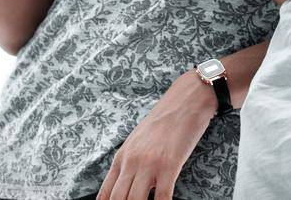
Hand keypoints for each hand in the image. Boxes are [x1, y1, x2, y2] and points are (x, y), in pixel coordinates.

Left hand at [96, 70, 214, 199]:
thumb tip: (125, 188)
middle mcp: (131, 161)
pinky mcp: (169, 165)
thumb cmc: (164, 120)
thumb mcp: (137, 141)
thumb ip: (129, 164)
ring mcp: (149, 164)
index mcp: (121, 157)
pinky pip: (162, 198)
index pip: (105, 195)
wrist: (186, 100)